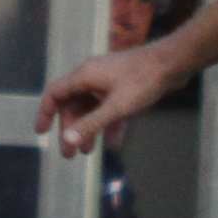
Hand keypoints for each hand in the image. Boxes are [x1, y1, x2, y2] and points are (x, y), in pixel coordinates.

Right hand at [37, 42, 181, 159]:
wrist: (174, 62)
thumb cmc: (145, 81)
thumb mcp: (117, 107)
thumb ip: (92, 124)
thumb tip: (68, 140)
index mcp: (84, 76)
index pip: (54, 93)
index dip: (45, 113)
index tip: (42, 133)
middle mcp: (92, 76)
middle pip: (73, 105)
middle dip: (70, 129)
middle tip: (70, 154)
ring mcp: (109, 80)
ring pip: (92, 108)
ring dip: (89, 129)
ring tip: (88, 152)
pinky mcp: (125, 86)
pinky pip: (111, 108)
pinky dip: (109, 124)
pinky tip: (113, 143)